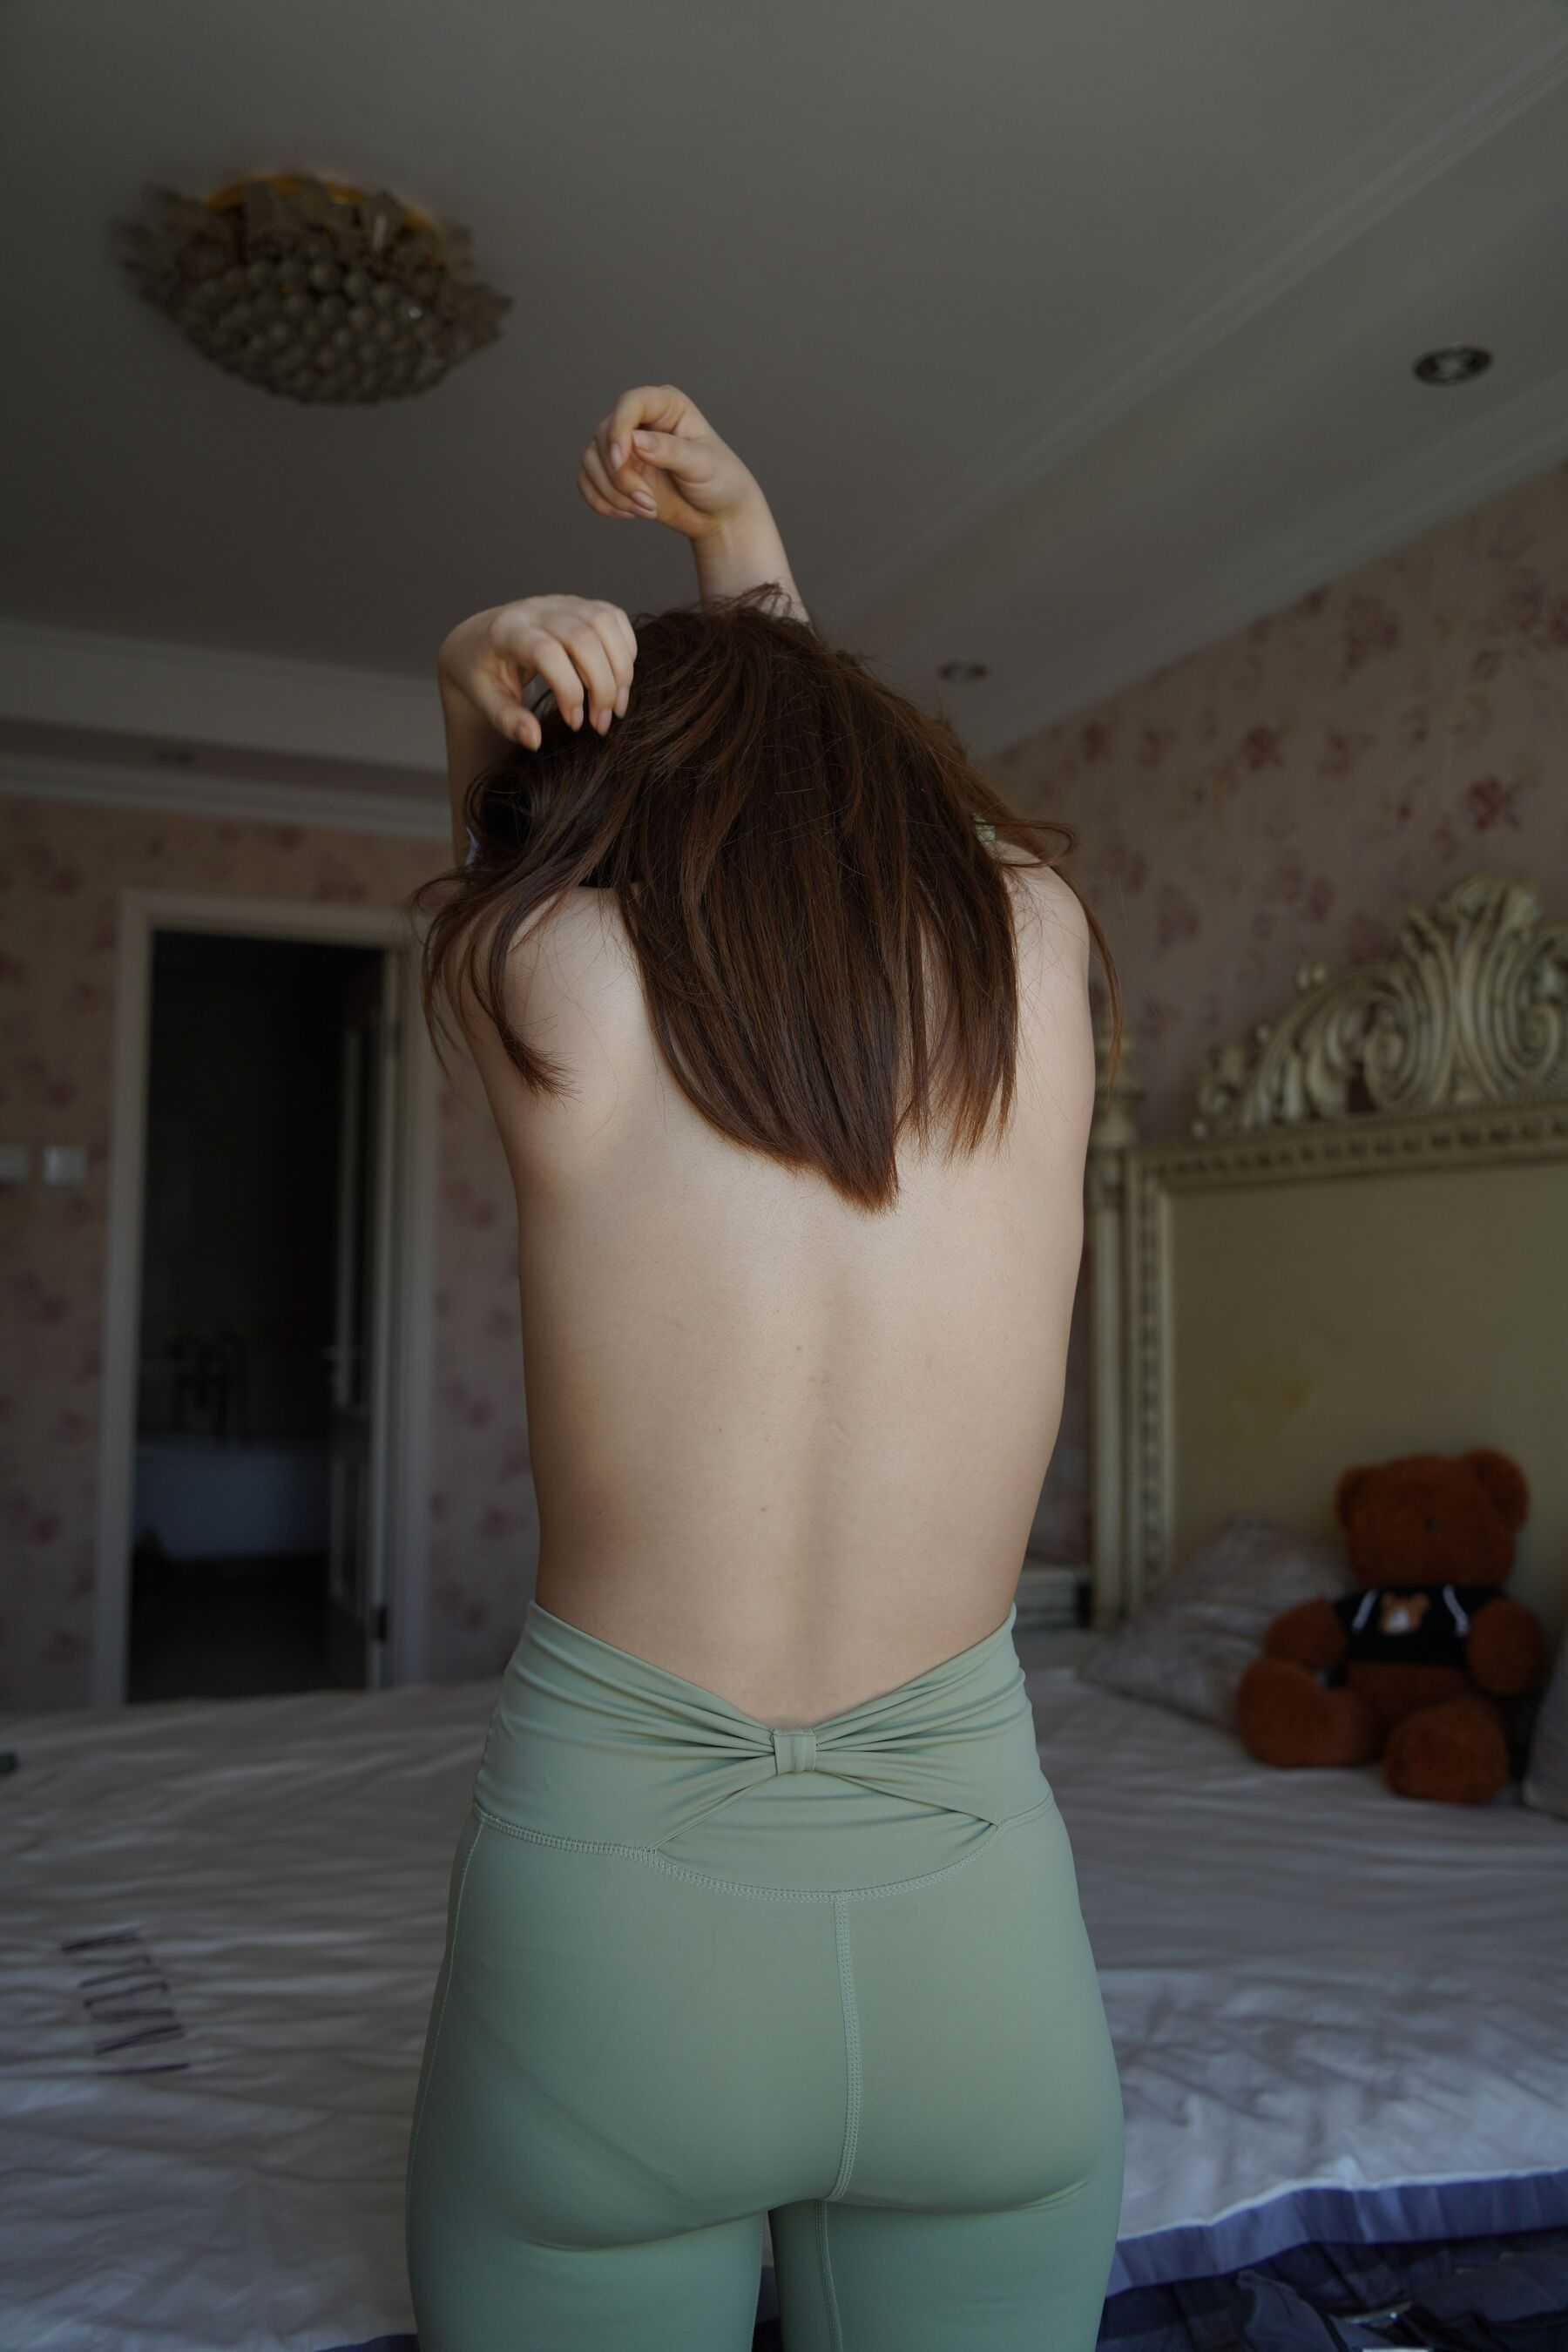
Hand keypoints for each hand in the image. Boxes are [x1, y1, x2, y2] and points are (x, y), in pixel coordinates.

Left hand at [437, 595, 636, 749]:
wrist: (482, 638)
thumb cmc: (483, 673)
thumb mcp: (485, 699)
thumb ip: (507, 720)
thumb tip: (535, 739)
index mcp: (507, 632)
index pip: (547, 653)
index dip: (569, 691)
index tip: (573, 723)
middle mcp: (537, 610)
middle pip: (584, 637)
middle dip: (602, 686)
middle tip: (600, 724)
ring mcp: (562, 603)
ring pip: (605, 624)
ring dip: (621, 670)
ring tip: (616, 707)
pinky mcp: (582, 605)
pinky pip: (615, 618)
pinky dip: (626, 651)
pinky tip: (618, 681)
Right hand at [576, 383, 765, 542]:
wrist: (719, 516)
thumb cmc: (720, 482)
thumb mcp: (702, 465)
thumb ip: (670, 451)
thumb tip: (635, 441)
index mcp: (666, 406)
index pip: (630, 403)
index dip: (619, 430)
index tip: (620, 461)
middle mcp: (640, 422)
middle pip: (605, 436)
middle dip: (620, 476)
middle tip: (648, 502)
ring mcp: (625, 447)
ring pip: (591, 460)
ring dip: (612, 492)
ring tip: (646, 510)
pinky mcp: (614, 473)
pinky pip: (587, 482)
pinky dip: (602, 501)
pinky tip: (627, 513)